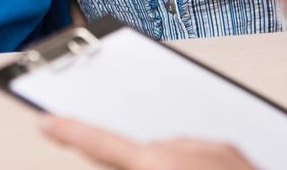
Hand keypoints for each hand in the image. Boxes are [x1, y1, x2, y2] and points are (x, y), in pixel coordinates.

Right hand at [43, 116, 252, 168]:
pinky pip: (203, 158)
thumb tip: (134, 156)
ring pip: (175, 157)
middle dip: (133, 166)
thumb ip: (138, 161)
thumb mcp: (157, 168)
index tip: (49, 121)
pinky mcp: (237, 154)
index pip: (102, 143)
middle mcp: (188, 149)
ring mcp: (216, 150)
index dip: (72, 132)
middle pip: (141, 153)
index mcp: (160, 165)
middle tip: (119, 162)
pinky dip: (194, 169)